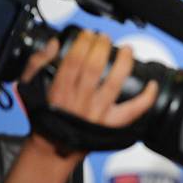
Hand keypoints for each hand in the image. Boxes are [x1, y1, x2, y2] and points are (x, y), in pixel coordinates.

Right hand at [21, 30, 157, 127]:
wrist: (55, 148)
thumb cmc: (45, 115)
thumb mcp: (30, 86)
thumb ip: (37, 63)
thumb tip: (55, 44)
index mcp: (60, 90)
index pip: (74, 60)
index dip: (84, 43)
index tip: (89, 34)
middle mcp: (80, 100)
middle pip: (94, 68)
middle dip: (102, 47)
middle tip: (106, 38)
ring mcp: (98, 112)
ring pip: (114, 83)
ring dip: (123, 63)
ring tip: (128, 50)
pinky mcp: (112, 124)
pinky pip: (132, 110)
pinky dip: (146, 98)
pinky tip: (152, 84)